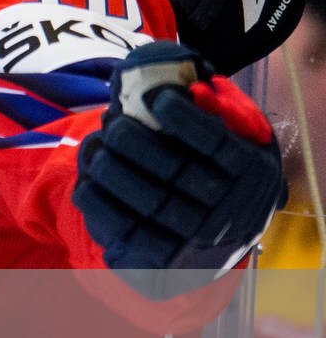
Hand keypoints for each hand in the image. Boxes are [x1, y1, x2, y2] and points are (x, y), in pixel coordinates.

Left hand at [74, 41, 285, 293]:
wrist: (211, 237)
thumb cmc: (212, 168)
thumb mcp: (229, 136)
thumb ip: (214, 108)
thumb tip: (185, 78)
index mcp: (250, 172)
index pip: (216, 142)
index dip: (183, 117)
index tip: (154, 96)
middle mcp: (230, 210)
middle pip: (176, 171)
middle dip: (134, 140)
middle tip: (111, 123)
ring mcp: (196, 239)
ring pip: (148, 201)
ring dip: (111, 169)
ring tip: (95, 146)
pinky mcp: (163, 260)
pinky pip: (124, 231)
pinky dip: (98, 203)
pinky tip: (86, 179)